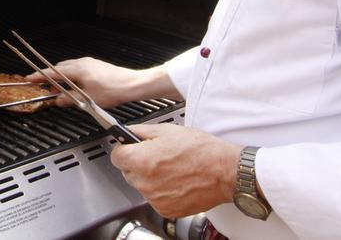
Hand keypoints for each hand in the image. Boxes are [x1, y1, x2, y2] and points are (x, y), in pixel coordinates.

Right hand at [24, 57, 168, 107]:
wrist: (132, 84)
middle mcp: (82, 63)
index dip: (40, 76)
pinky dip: (70, 74)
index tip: (30, 78)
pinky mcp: (95, 65)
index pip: (54, 72)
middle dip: (49, 76)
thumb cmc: (114, 90)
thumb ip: (70, 99)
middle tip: (42, 85)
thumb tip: (58, 100)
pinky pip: (77, 67)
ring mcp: (89, 62)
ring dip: (61, 76)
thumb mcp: (89, 99)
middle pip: (59, 68)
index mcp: (78, 69)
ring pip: (68, 67)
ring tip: (57, 87)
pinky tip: (73, 83)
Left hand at [110, 123, 240, 218]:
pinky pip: (154, 198)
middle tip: (158, 156)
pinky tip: (176, 180)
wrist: (224, 171)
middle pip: (128, 171)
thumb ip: (140, 131)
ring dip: (150, 178)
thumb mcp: (167, 130)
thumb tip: (127, 132)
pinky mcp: (166, 210)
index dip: (124, 149)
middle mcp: (145, 183)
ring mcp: (155, 199)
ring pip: (141, 186)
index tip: (131, 148)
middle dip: (138, 163)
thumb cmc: (200, 150)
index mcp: (141, 161)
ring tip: (171, 168)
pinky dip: (161, 191)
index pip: (116, 156)